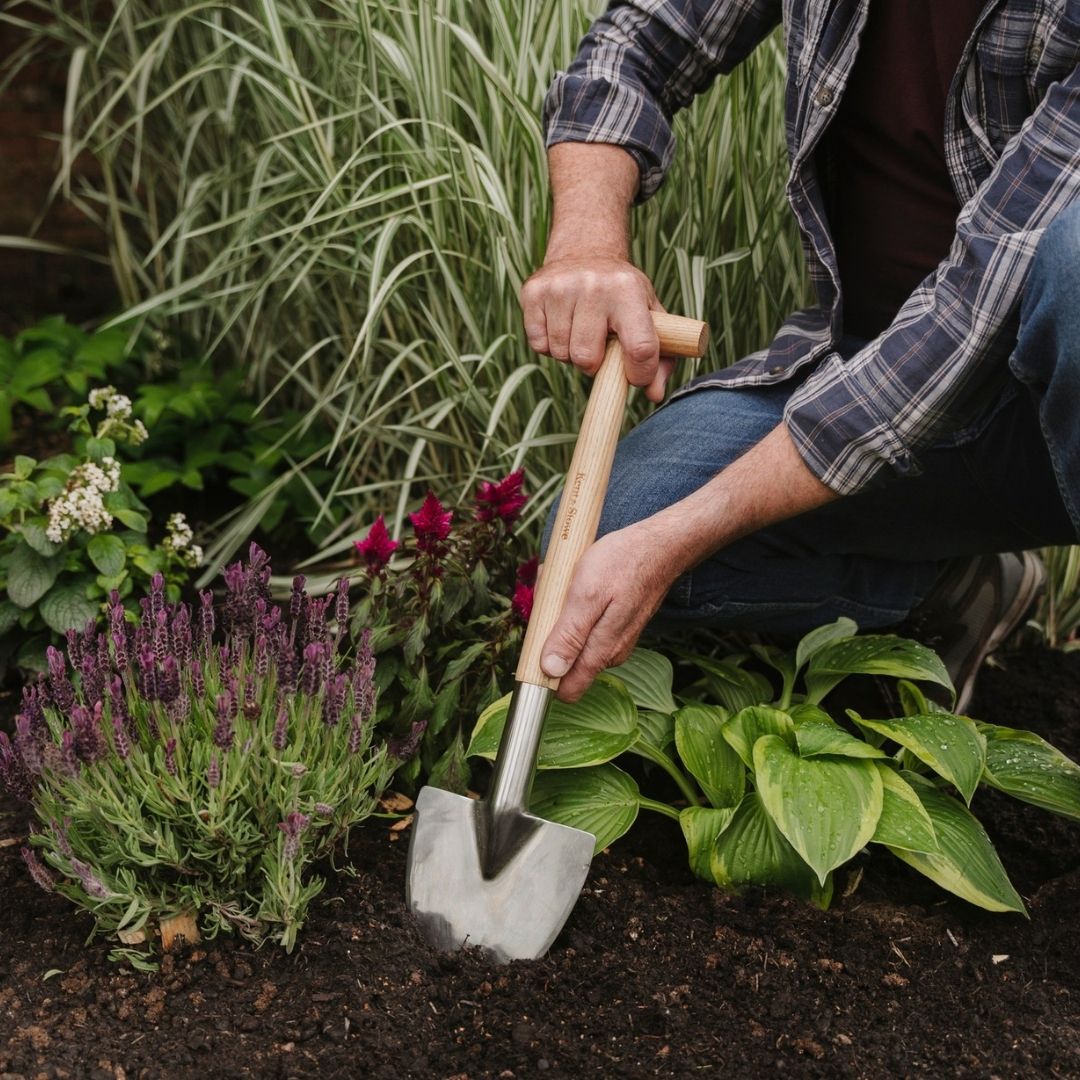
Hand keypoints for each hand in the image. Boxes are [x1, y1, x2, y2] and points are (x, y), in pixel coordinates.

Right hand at [519, 256, 673, 403]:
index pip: (639, 347)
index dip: (639, 374)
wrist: (585, 251)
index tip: (634, 376)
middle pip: (587, 359)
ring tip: (579, 331)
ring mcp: (560, 287)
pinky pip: (538, 345)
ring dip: (570, 353)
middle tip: (599, 345)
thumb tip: (654, 394)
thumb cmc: (622, 294)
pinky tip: (560, 325)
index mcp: (628, 290)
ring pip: (561, 354)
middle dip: (593, 363)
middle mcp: (593, 286)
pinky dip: (549, 345)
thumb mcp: (649, 315)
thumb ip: (660, 357)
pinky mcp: (533, 292)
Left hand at [539, 521, 680, 701]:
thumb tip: (551, 671)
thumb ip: (569, 635)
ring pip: (574, 640)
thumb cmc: (623, 563)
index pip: (567, 690)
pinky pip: (585, 626)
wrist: (660, 546)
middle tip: (555, 598)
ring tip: (570, 585)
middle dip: (550, 634)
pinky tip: (581, 584)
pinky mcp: (616, 626)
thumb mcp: (587, 594)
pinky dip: (575, 607)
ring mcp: (615, 640)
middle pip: (565, 662)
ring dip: (562, 616)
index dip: (544, 677)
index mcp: (601, 652)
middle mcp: (610, 653)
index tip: (534, 647)